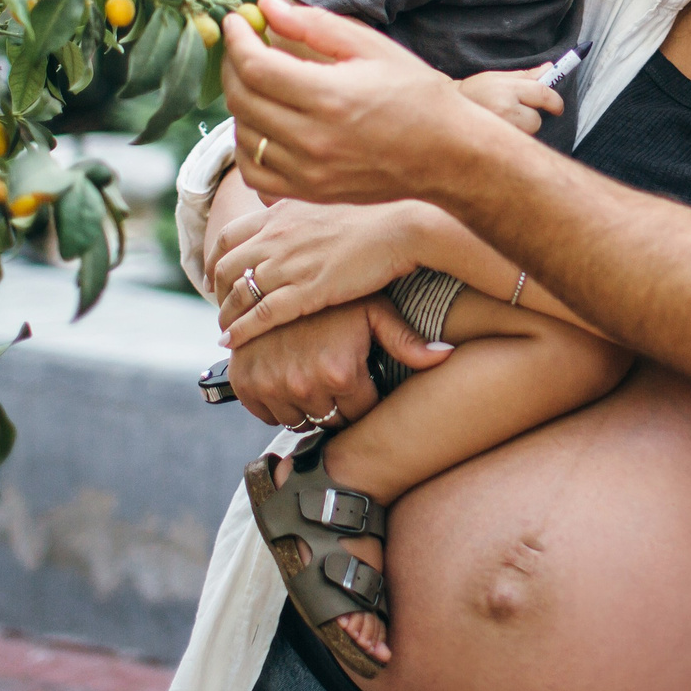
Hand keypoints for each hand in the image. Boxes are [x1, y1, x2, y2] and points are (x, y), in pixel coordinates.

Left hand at [212, 197, 422, 344]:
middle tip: (223, 307)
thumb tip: (277, 207)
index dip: (215, 260)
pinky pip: (261, 315)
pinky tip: (232, 342)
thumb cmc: (372, 217)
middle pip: (226, 268)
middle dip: (217, 291)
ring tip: (225, 329)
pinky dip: (241, 331)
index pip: (227, 237)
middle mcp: (277, 238)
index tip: (218, 276)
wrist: (399, 228)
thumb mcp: (322, 202)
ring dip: (226, 315)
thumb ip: (295, 209)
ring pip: (238, 294)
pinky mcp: (307, 292)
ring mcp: (289, 265)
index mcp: (279, 215)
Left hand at [224, 0, 500, 204]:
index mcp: (329, 97)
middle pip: (241, 98)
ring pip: (244, 134)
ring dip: (241, 101)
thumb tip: (267, 6)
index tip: (238, 21)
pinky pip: (255, 171)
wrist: (448, 155)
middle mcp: (313, 139)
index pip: (255, 66)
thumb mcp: (373, 48)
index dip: (238, 39)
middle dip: (233, 65)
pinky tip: (263, 125)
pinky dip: (248, 145)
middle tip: (244, 46)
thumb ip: (315, 25)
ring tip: (259, 81)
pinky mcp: (310, 193)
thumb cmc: (417, 95)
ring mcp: (308, 172)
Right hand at [227, 297, 455, 428]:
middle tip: (337, 375)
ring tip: (314, 375)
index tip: (362, 380)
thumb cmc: (340, 288)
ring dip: (306, 406)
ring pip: (297, 421)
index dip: (364, 398)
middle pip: (329, 421)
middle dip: (337, 403)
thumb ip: (408, 340)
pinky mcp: (244, 382)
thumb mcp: (375, 310)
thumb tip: (445, 357)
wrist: (281, 268)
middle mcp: (303, 384)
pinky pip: (265, 415)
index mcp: (339, 372)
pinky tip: (289, 378)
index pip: (360, 414)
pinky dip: (276, 403)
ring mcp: (270, 385)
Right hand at [458, 70, 563, 134]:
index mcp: (506, 88)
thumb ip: (526, 76)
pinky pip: (515, 143)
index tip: (557, 107)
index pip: (542, 93)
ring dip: (520, 128)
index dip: (555, 102)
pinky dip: (511, 138)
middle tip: (516, 111)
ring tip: (501, 120)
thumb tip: (550, 68)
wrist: (444, 110)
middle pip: (535, 119)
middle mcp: (504, 109)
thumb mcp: (498, 78)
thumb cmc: (475, 91)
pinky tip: (496, 131)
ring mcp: (499, 129)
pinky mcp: (494, 143)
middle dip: (531, 116)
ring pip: (525, 133)